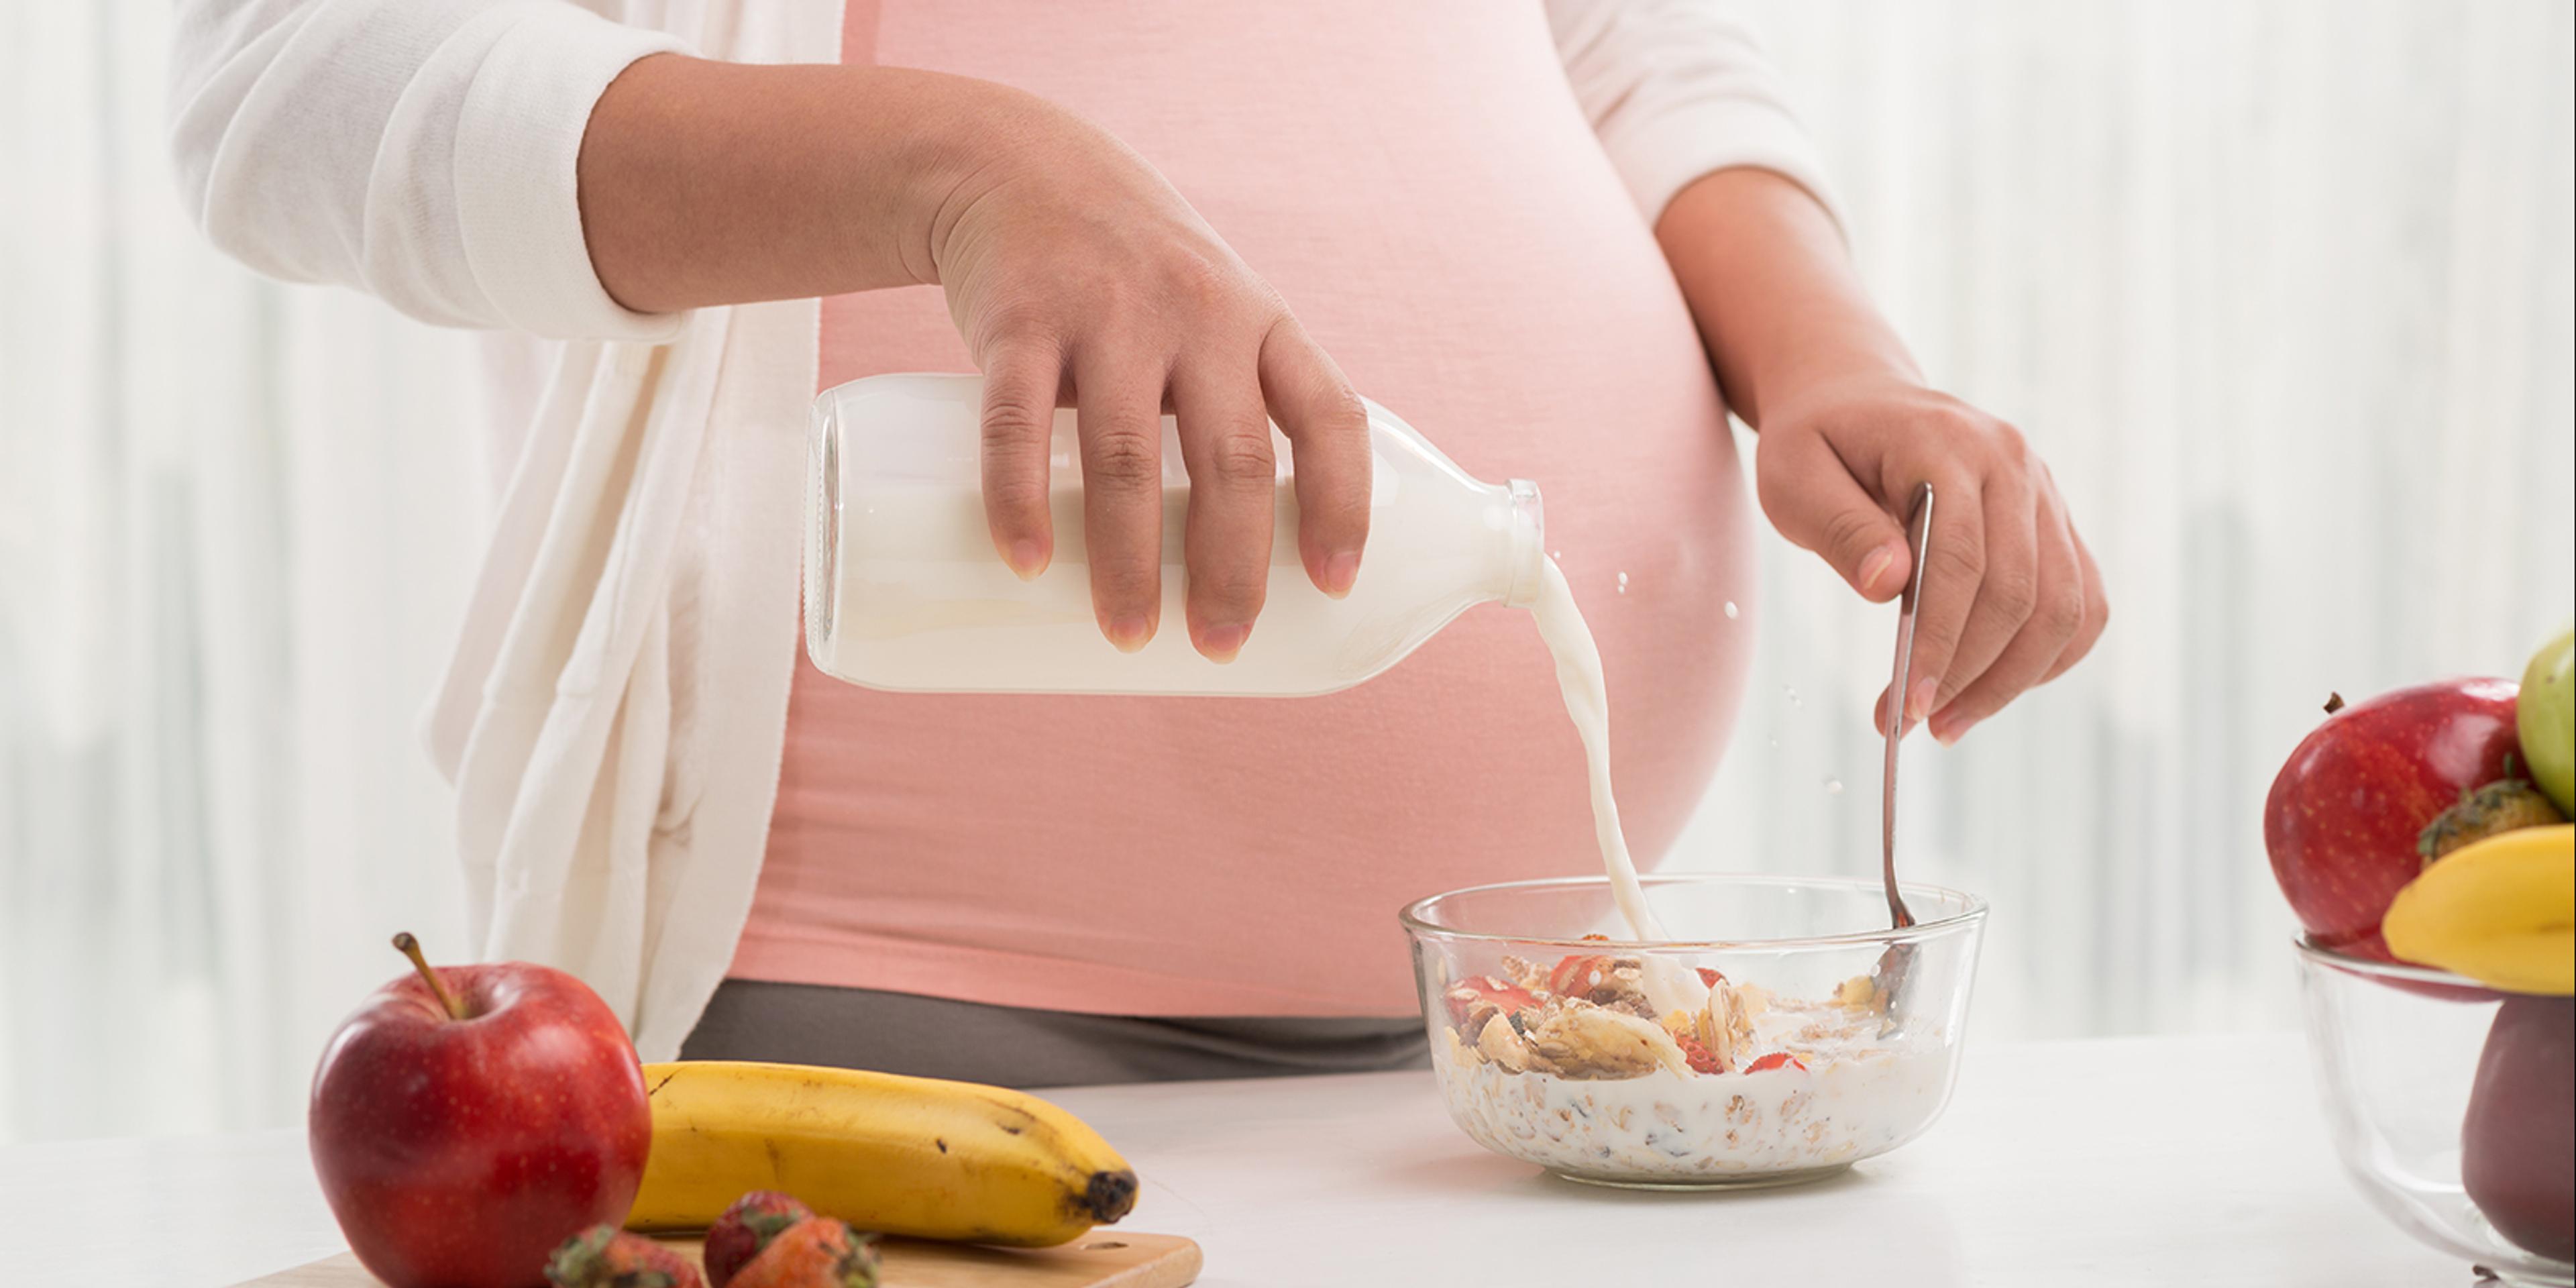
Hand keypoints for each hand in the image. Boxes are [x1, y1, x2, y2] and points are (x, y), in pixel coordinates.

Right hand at [927, 93, 1369, 659]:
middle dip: (1231, 568)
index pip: (1329, 418)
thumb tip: (1238, 565)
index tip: (1335, 586)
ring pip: (1126, 458)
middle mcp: (1196, 315)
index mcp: (1260, 324)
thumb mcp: (1212, 312)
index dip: (1343, 505)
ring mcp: (1104, 315)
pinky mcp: (1017, 320)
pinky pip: (1015, 424)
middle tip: (1220, 644)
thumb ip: (1233, 407)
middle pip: (1230, 461)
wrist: (1017, 166)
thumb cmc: (1134, 276)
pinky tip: (1024, 563)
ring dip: (1127, 562)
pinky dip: (1019, 500)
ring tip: (1128, 637)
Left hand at [1754, 373, 2107, 742]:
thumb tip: (1889, 585)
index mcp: (1948, 444)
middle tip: (1916, 724)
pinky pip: (2080, 603)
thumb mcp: (1794, 477)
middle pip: (2021, 592)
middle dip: (1970, 673)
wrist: (1858, 399)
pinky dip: (2046, 658)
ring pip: (2064, 606)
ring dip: (2012, 680)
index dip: (1938, 642)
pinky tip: (1991, 688)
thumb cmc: (1818, 442)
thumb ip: (1840, 528)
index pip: (1961, 560)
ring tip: (1949, 722)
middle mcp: (2013, 464)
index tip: (1905, 707)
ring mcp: (2044, 493)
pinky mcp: (2054, 523)